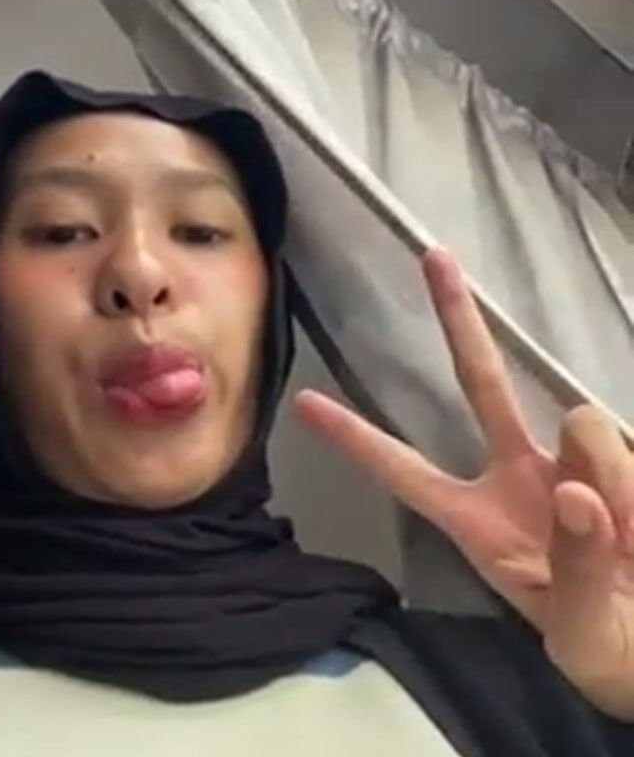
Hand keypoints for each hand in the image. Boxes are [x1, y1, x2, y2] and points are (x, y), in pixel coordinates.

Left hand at [296, 247, 633, 719]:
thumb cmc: (604, 647)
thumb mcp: (581, 632)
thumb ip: (577, 566)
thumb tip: (577, 489)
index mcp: (479, 522)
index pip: (406, 473)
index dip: (358, 440)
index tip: (305, 402)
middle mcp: (518, 475)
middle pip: (481, 383)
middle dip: (458, 321)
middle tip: (433, 257)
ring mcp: (573, 461)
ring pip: (582, 420)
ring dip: (615, 480)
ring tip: (633, 547)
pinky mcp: (623, 456)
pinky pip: (626, 446)